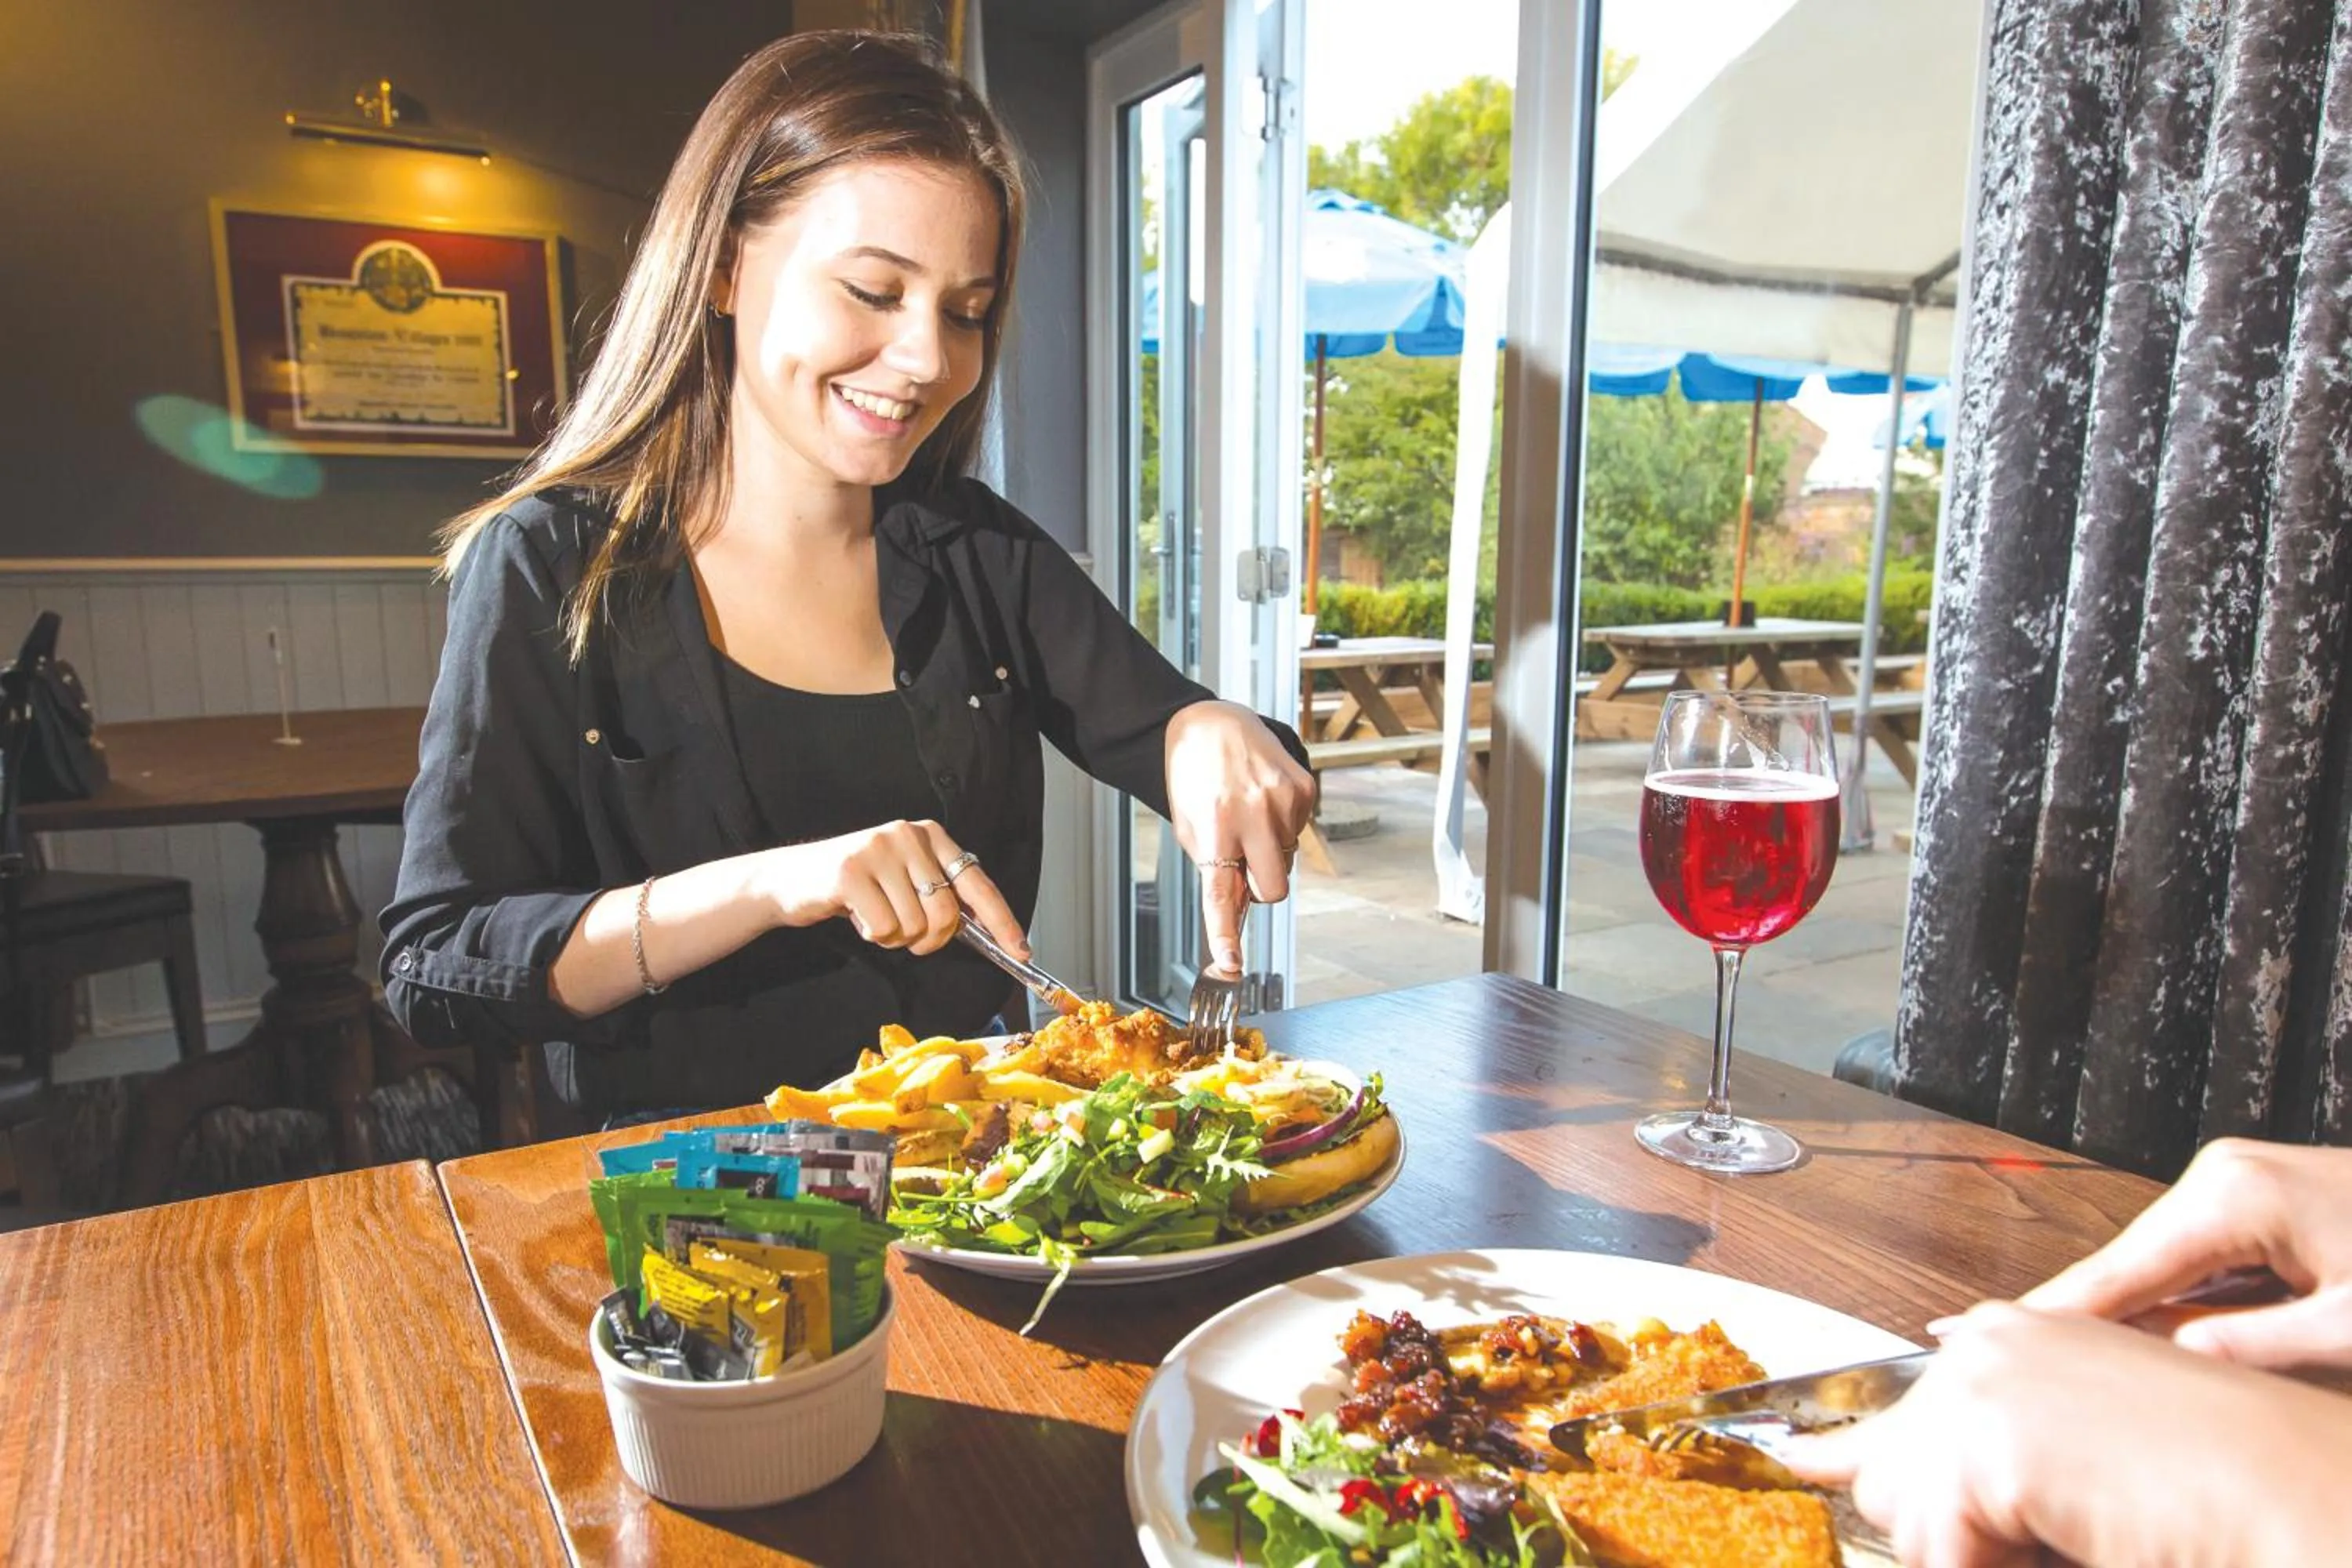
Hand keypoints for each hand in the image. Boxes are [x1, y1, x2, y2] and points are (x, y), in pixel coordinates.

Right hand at [763, 818, 1025, 957]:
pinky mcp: (850, 871)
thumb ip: (943, 896)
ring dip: (896, 937)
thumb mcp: (905, 880)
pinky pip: (884, 929)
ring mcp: (878, 850)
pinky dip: (873, 936)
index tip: (1019, 949)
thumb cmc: (857, 887)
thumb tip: (988, 931)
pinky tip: (856, 915)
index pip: (978, 883)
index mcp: (930, 835)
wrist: (791, 879)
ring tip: (874, 915)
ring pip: (915, 925)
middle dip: (931, 939)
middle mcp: (908, 835)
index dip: (1001, 921)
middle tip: (907, 935)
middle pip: (947, 913)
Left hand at [1164, 700, 1315, 971]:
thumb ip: (1214, 869)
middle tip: (1242, 862)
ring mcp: (1285, 800)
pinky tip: (1264, 800)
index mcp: (1215, 826)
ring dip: (1269, 850)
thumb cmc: (1194, 778)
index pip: (1222, 892)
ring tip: (1247, 813)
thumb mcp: (1190, 826)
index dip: (1225, 932)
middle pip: (1273, 889)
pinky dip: (1283, 826)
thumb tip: (1239, 911)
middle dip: (1261, 887)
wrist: (1212, 723)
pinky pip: (1300, 832)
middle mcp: (1254, 813)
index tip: (1230, 964)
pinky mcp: (1305, 788)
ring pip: (1288, 861)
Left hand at [1782, 1303, 2351, 1567]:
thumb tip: (1869, 1478)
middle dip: (1947, 1530)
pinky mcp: (1992, 1439)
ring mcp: (1983, 1382)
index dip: (1843, 1448)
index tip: (1787, 1453)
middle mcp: (1986, 1346)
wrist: (2298, 1496)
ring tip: (2076, 1537)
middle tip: (2051, 1532)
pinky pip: (1937, 1548)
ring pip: (1904, 1516)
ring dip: (1974, 1554)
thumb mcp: (2069, 1475)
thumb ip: (1984, 1470)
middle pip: (1887, 1470)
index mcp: (2011, 1343)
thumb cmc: (2210, 1497)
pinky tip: (2071, 1545)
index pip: (1888, 1406)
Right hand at [2020, 1138, 2351, 1370]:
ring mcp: (2232, 1177)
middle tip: (2028, 1364)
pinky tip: (2156, 1327)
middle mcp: (2220, 1174)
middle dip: (2083, 1313)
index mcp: (2236, 1199)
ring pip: (2156, 1255)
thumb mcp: (2350, 1326)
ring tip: (2081, 1357)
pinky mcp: (2247, 1190)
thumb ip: (2255, 1346)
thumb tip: (2166, 1360)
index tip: (1980, 1331)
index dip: (2052, 1311)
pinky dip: (2169, 1289)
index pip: (2119, 1271)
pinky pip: (2188, 1247)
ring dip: (2130, 1305)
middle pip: (2127, 1259)